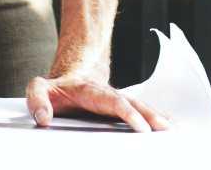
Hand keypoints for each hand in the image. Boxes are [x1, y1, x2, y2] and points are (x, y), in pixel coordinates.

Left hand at [25, 74, 174, 131]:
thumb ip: (36, 99)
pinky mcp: (122, 107)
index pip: (112, 102)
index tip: (141, 126)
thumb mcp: (38, 89)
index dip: (128, 113)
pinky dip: (158, 117)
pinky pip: (143, 111)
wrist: (66, 81)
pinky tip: (171, 125)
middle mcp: (108, 94)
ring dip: (158, 117)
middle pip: (134, 104)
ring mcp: (117, 100)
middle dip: (151, 116)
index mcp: (90, 91)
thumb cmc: (55, 90)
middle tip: (166, 129)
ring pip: (142, 107)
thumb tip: (43, 117)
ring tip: (174, 129)